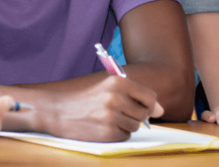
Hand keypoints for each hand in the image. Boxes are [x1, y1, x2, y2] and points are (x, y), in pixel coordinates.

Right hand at [45, 76, 163, 141]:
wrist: (57, 110)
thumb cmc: (86, 98)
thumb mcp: (108, 88)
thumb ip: (136, 96)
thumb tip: (161, 110)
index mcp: (118, 82)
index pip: (150, 97)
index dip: (148, 104)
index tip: (142, 106)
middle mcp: (115, 98)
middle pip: (144, 113)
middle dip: (136, 116)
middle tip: (119, 112)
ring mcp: (110, 116)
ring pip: (135, 126)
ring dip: (126, 125)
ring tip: (109, 119)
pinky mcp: (106, 133)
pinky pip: (124, 136)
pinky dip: (118, 134)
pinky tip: (104, 127)